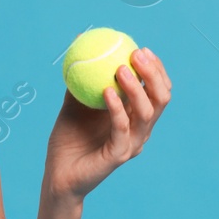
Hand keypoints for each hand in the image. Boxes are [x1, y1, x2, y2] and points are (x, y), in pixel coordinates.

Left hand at [45, 46, 170, 200]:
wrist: (58, 175)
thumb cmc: (68, 140)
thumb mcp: (74, 103)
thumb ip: (81, 79)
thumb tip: (79, 44)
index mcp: (135, 117)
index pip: (157, 90)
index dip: (155, 69)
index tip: (141, 49)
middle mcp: (140, 130)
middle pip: (161, 98)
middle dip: (154, 74)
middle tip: (137, 54)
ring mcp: (132, 144)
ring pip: (147, 113)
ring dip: (137, 88)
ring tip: (121, 69)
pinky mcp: (119, 156)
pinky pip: (122, 128)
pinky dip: (116, 108)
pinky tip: (106, 92)